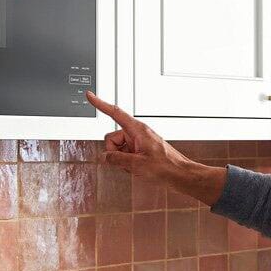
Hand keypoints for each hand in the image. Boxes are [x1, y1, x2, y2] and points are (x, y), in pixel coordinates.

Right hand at [85, 91, 226, 205]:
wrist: (180, 174)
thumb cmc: (166, 167)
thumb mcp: (137, 165)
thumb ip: (116, 159)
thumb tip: (104, 157)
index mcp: (137, 130)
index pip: (114, 113)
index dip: (100, 104)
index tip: (90, 96)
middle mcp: (137, 133)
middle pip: (112, 138)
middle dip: (114, 152)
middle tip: (127, 162)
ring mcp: (138, 142)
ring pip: (117, 148)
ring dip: (122, 160)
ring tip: (136, 167)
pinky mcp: (140, 149)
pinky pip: (125, 154)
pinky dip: (127, 162)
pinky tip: (137, 169)